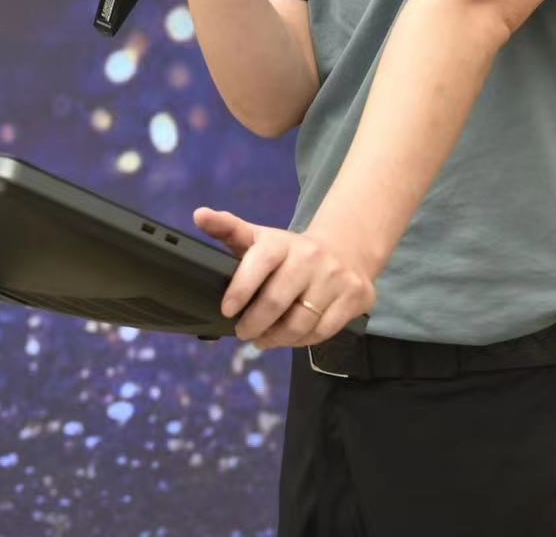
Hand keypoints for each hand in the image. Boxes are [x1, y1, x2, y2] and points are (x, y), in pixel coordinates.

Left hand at [193, 206, 375, 349]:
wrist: (345, 250)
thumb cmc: (290, 252)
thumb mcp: (259, 238)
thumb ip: (228, 229)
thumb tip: (200, 214)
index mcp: (281, 242)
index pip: (259, 262)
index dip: (241, 288)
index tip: (227, 310)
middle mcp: (310, 257)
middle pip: (277, 301)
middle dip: (254, 324)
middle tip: (243, 333)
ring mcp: (335, 277)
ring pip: (301, 322)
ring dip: (277, 338)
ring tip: (264, 339)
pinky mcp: (355, 297)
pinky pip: (323, 331)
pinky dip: (302, 341)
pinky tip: (290, 338)